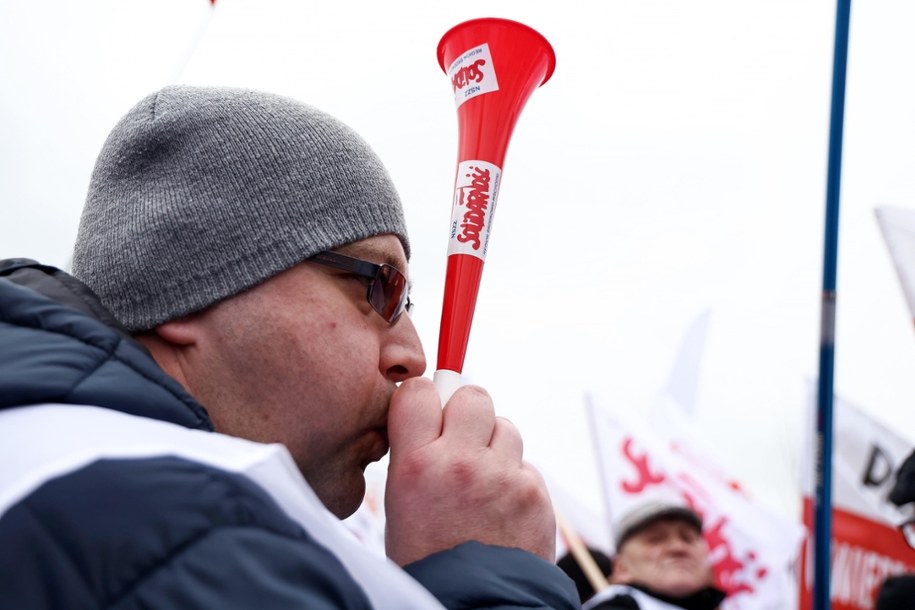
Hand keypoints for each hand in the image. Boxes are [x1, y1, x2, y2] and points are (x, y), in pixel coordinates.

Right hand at [384, 377, 555, 565]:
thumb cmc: (428, 560)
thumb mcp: (400, 504)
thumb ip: (416, 454)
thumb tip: (433, 413)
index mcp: (415, 464)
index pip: (421, 391)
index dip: (426, 398)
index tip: (429, 411)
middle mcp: (460, 462)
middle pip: (473, 395)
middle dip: (467, 411)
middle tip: (462, 438)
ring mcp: (502, 476)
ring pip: (505, 427)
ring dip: (495, 444)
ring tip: (483, 480)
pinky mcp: (534, 493)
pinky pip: (525, 464)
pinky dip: (515, 478)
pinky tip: (501, 507)